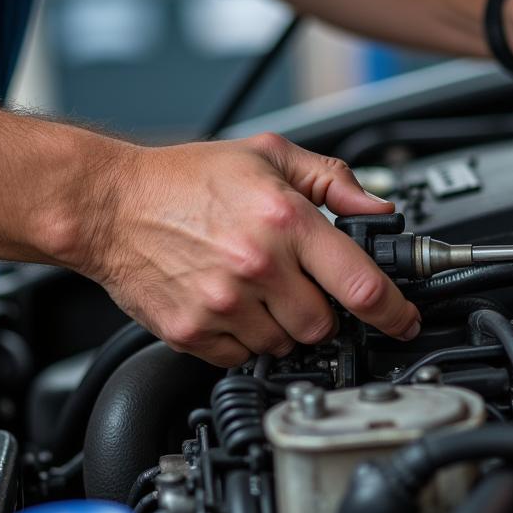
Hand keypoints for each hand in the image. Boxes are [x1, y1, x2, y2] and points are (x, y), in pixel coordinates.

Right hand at [84, 133, 421, 366]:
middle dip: (324, 311)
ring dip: (284, 325)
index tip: (402, 321)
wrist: (109, 204)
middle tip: (301, 285)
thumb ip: (332, 179)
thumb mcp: (268, 155)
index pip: (362, 285)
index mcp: (286, 221)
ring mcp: (224, 305)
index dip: (394, 312)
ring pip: (286, 345)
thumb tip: (377, 209)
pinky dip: (246, 338)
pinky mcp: (193, 332)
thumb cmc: (185, 179)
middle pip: (325, 325)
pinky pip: (243, 357)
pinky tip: (230, 303)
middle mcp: (259, 266)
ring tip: (257, 288)